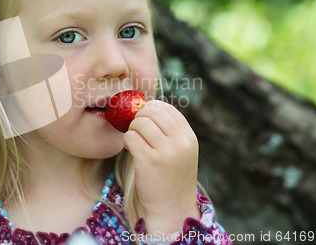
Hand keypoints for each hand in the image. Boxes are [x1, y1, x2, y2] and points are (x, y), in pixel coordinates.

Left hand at [123, 99, 199, 233]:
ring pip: (139, 122)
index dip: (152, 108)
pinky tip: (132, 150)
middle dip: (139, 116)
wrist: (172, 208)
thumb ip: (170, 130)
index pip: (167, 108)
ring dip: (132, 129)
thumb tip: (146, 106)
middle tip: (136, 128)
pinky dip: (127, 141)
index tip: (144, 117)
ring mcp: (165, 151)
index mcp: (189, 137)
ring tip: (135, 141)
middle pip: (152, 112)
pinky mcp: (148, 161)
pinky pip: (130, 137)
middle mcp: (180, 142)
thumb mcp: (180, 151)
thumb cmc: (172, 177)